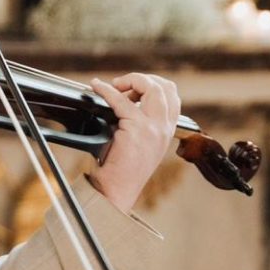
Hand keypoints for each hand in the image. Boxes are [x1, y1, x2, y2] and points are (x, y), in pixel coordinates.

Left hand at [88, 73, 180, 212]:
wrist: (117, 190)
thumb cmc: (121, 170)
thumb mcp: (139, 144)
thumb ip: (139, 122)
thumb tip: (122, 100)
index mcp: (167, 131)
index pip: (172, 96)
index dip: (154, 85)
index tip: (133, 88)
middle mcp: (165, 128)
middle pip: (165, 87)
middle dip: (143, 79)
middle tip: (122, 84)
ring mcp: (154, 128)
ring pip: (152, 87)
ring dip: (131, 80)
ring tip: (114, 85)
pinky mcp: (137, 129)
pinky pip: (121, 100)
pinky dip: (107, 90)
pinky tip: (97, 88)